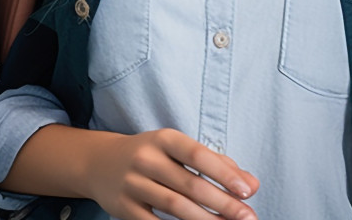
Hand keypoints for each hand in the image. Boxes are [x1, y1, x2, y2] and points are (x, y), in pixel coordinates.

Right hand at [86, 127, 259, 219]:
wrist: (100, 163)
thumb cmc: (151, 155)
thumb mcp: (178, 150)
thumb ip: (217, 164)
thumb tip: (252, 184)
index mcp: (164, 139)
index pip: (198, 155)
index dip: (224, 173)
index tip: (247, 191)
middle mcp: (147, 158)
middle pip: (190, 185)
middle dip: (222, 204)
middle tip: (248, 218)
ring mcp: (133, 184)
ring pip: (175, 206)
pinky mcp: (124, 209)